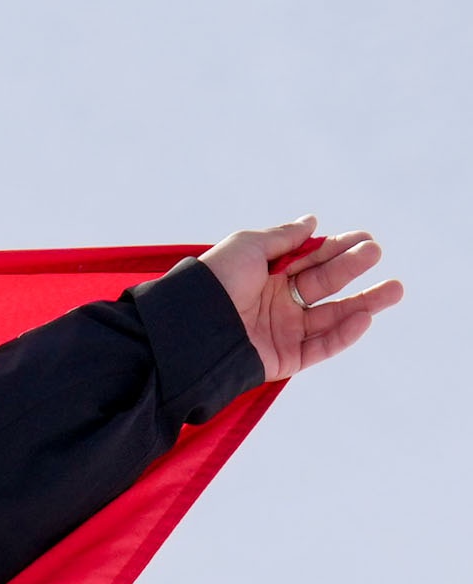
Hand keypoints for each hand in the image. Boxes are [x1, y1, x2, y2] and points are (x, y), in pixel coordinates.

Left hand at [199, 217, 401, 382]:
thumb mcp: (247, 247)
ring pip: (329, 318)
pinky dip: (342, 335)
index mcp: (267, 276)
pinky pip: (317, 348)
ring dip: (363, 304)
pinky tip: (363, 318)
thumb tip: (313, 222)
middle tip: (376, 254)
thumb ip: (283, 237)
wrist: (189, 329)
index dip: (337, 249)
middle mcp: (276, 303)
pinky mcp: (280, 361)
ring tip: (394, 290)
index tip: (365, 238)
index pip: (311, 261)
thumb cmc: (213, 282)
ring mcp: (280, 332)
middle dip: (353, 269)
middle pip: (324, 286)